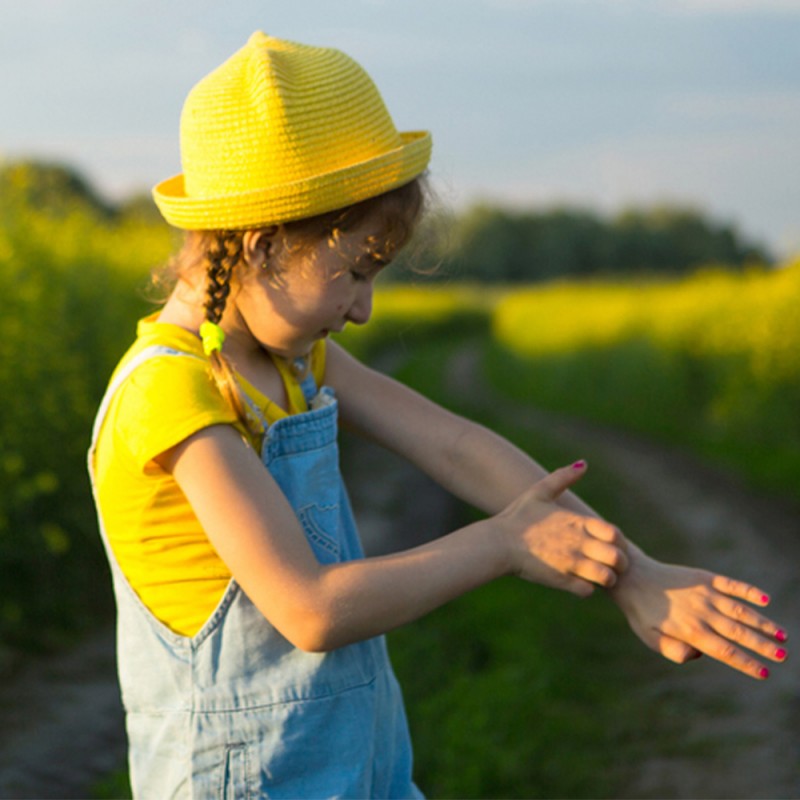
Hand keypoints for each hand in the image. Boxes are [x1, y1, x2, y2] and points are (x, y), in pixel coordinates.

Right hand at [499, 461, 628, 596]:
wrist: (497, 543)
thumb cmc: (517, 516)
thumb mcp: (539, 491)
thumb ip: (563, 478)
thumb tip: (583, 463)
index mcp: (578, 522)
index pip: (615, 534)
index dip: (617, 541)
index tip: (607, 544)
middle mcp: (579, 543)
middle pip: (618, 558)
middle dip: (617, 563)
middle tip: (607, 563)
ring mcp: (571, 564)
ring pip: (607, 578)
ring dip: (605, 578)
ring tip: (594, 576)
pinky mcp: (560, 581)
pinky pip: (587, 591)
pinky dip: (586, 589)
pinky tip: (577, 582)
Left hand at [610, 545, 788, 679]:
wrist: (632, 576)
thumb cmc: (641, 612)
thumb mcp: (649, 637)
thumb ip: (673, 651)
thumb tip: (698, 655)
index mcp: (690, 631)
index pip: (724, 651)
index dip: (746, 663)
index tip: (764, 673)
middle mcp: (702, 612)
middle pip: (738, 633)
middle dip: (763, 646)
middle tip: (783, 656)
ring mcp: (705, 593)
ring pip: (740, 610)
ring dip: (762, 623)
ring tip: (782, 635)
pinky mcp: (705, 577)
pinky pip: (731, 585)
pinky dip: (749, 591)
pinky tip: (765, 599)